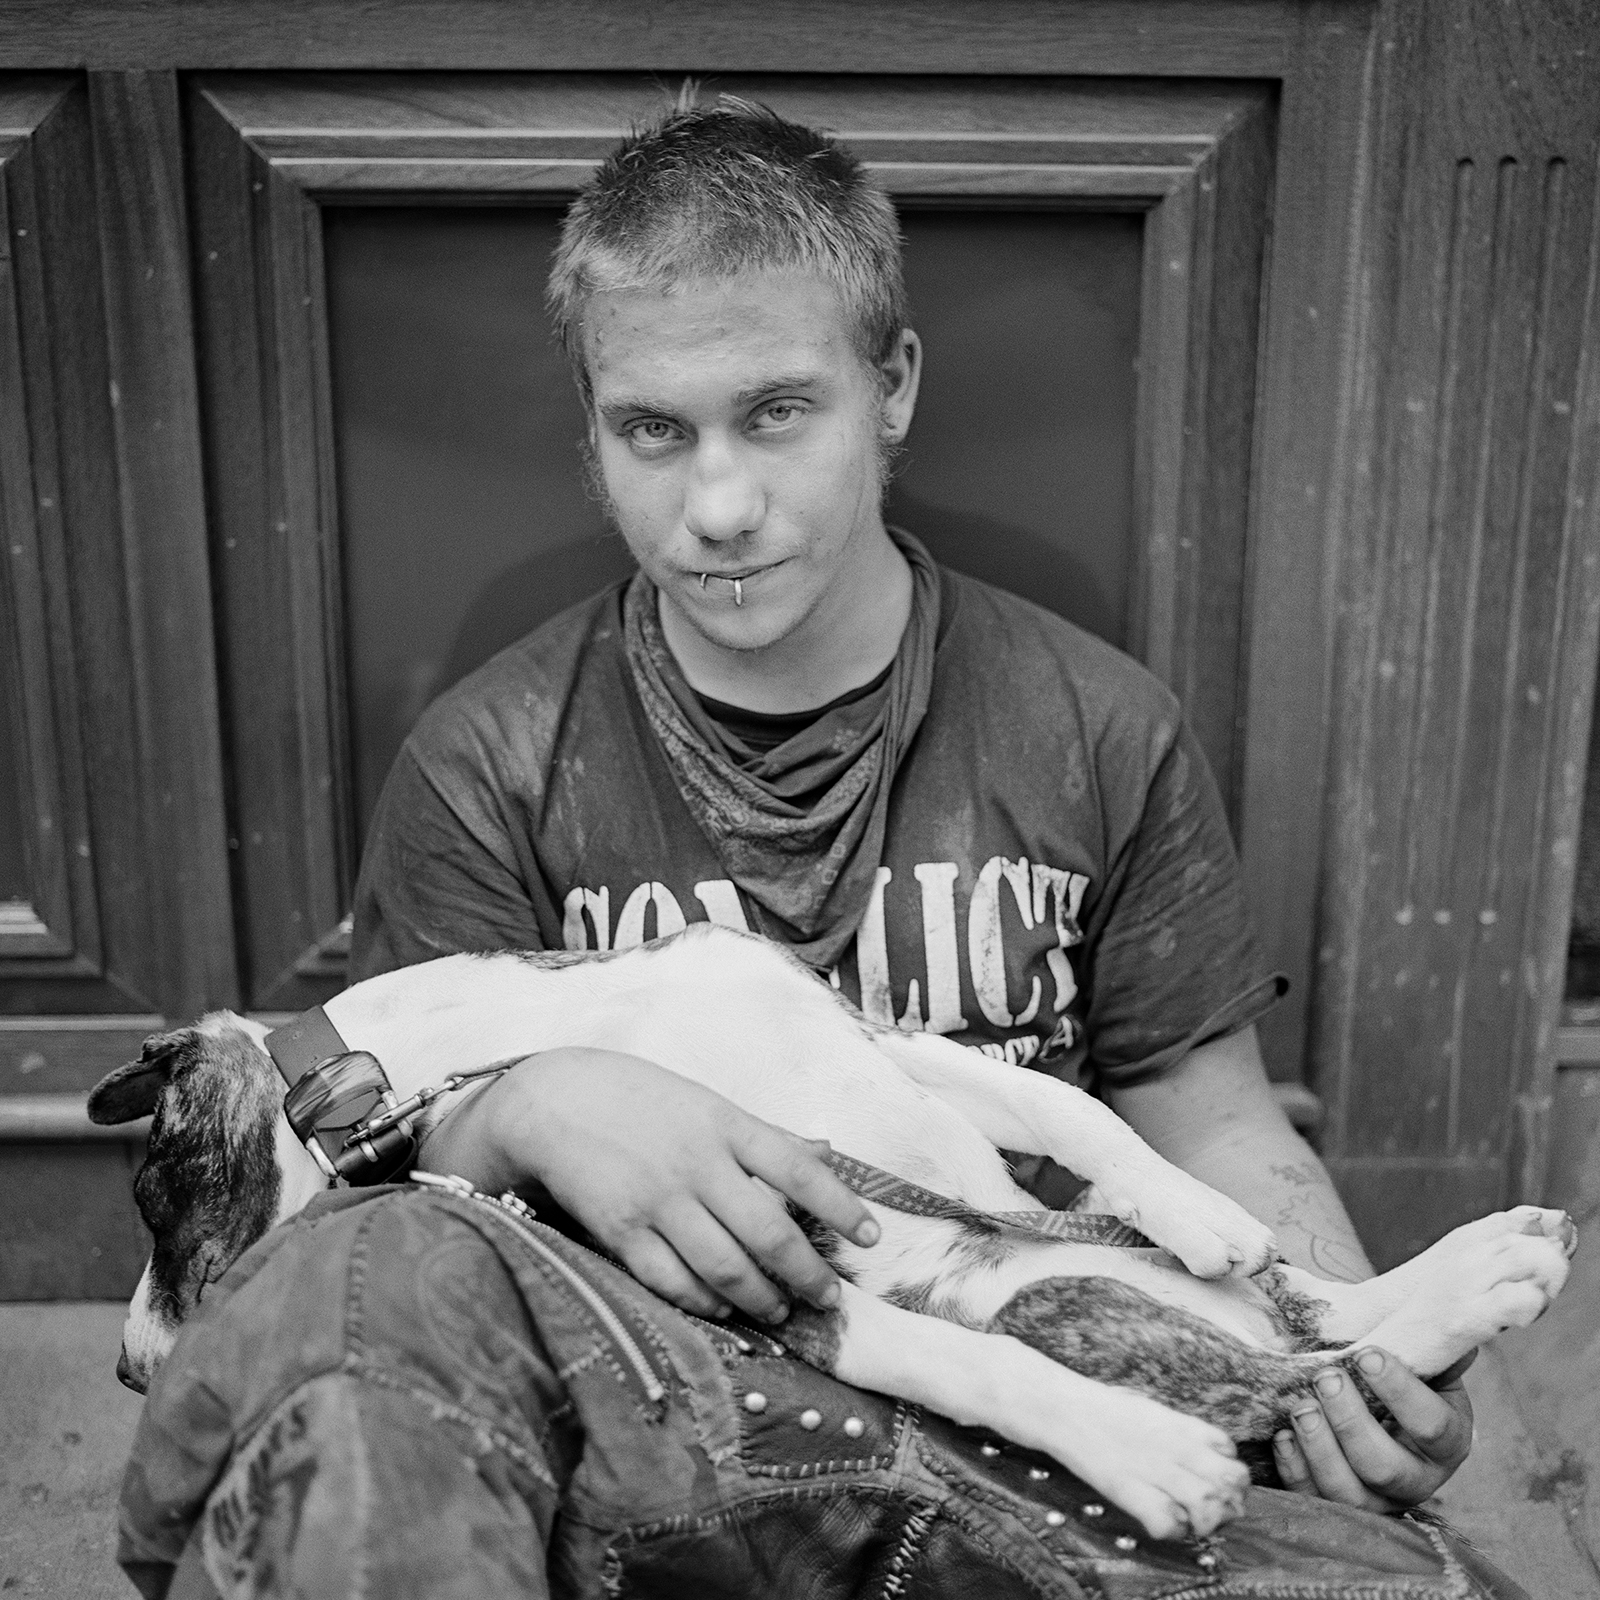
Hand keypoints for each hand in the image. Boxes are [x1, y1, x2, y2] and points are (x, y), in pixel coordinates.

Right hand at [436, 1048, 879, 1323]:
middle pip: (768, 1233)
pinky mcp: (622, 1231)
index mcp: (726, 1124)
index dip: (841, 1205)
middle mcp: (698, 1163)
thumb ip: (767, 1136)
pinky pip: (673, 1282)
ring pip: (725, 1268)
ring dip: (761, 1298)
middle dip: (806, 1275)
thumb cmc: (643, 1101)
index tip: (872, 1237)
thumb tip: (828, 1153)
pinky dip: (706, 1303)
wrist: (556, 1101)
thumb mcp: (710, 1106)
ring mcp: (659, 1200)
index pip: (798, 1169)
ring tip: (780, 1309)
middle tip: (828, 1299)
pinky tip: (726, 1309)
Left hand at [1272, 1347, 1473, 1509]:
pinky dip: (1295, 1468)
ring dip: (1320, 1449)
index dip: (1400, 1391)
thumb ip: (1425, 1339)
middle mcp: (1417, 1477)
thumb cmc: (1397, 1373)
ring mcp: (1377, 1498)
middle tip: (1327, 1379)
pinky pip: (1313, 1499)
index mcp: (1447, 1438)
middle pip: (1386, 1467)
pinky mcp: (1337, 1504)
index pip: (1433, 1425)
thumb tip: (1446, 1304)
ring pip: (1349, 1493)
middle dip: (1351, 1423)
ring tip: (1301, 1407)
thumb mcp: (1419, 1356)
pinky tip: (1283, 1435)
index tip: (1366, 1354)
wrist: (1376, 1401)